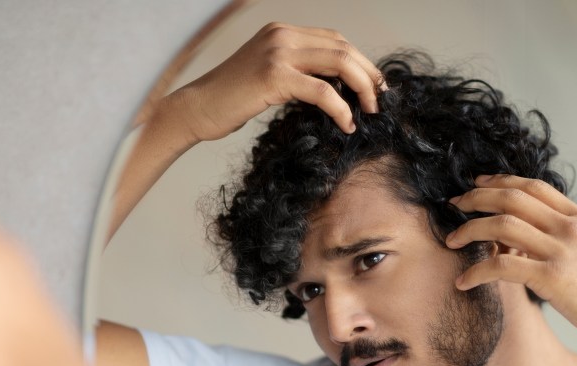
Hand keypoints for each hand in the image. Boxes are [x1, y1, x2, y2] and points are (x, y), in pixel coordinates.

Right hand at [166, 22, 383, 142]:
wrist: (197, 108)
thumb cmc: (230, 100)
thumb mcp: (268, 77)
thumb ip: (297, 73)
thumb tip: (335, 88)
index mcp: (282, 32)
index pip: (335, 40)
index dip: (360, 62)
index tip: (373, 86)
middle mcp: (282, 35)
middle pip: (342, 48)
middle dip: (368, 75)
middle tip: (379, 100)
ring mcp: (278, 53)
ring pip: (338, 63)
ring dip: (362, 88)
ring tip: (370, 111)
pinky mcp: (274, 76)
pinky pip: (322, 90)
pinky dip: (341, 108)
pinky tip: (346, 123)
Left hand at [447, 174, 576, 351]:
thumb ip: (565, 237)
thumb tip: (529, 237)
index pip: (533, 187)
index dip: (501, 181)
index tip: (478, 184)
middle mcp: (569, 227)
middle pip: (512, 197)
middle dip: (477, 197)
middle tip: (455, 204)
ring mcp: (561, 250)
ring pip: (501, 225)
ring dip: (469, 230)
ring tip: (452, 241)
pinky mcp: (551, 277)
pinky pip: (501, 264)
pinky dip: (476, 271)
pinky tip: (463, 281)